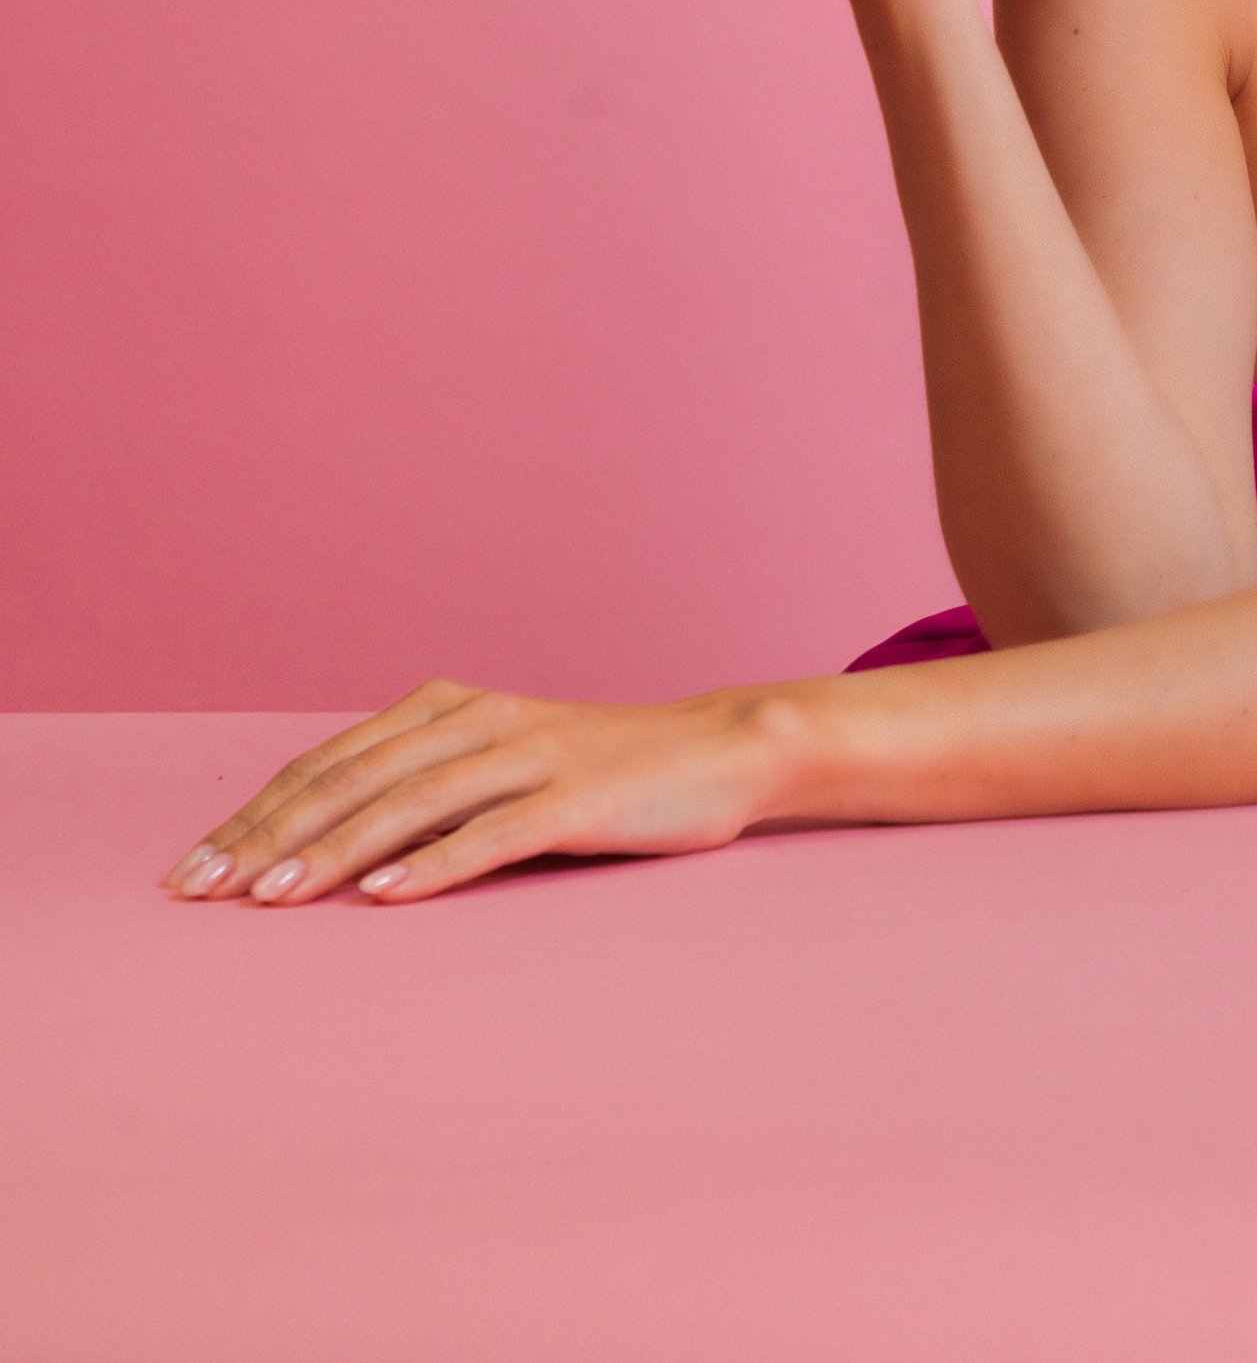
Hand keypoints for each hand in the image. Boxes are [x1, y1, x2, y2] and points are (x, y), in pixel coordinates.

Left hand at [161, 673, 802, 907]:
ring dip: (335, 850)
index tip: (192, 870)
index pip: (328, 763)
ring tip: (273, 897)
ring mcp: (529, 754)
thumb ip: (420, 791)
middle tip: (202, 890)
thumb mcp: (495, 767)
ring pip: (411, 801)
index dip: (256, 814)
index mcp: (447, 708)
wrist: (715, 750)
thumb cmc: (594, 773)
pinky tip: (385, 896)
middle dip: (269, 836)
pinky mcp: (576, 796)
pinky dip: (434, 863)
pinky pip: (493, 831)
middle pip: (353, 778)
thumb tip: (319, 849)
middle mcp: (477, 719)